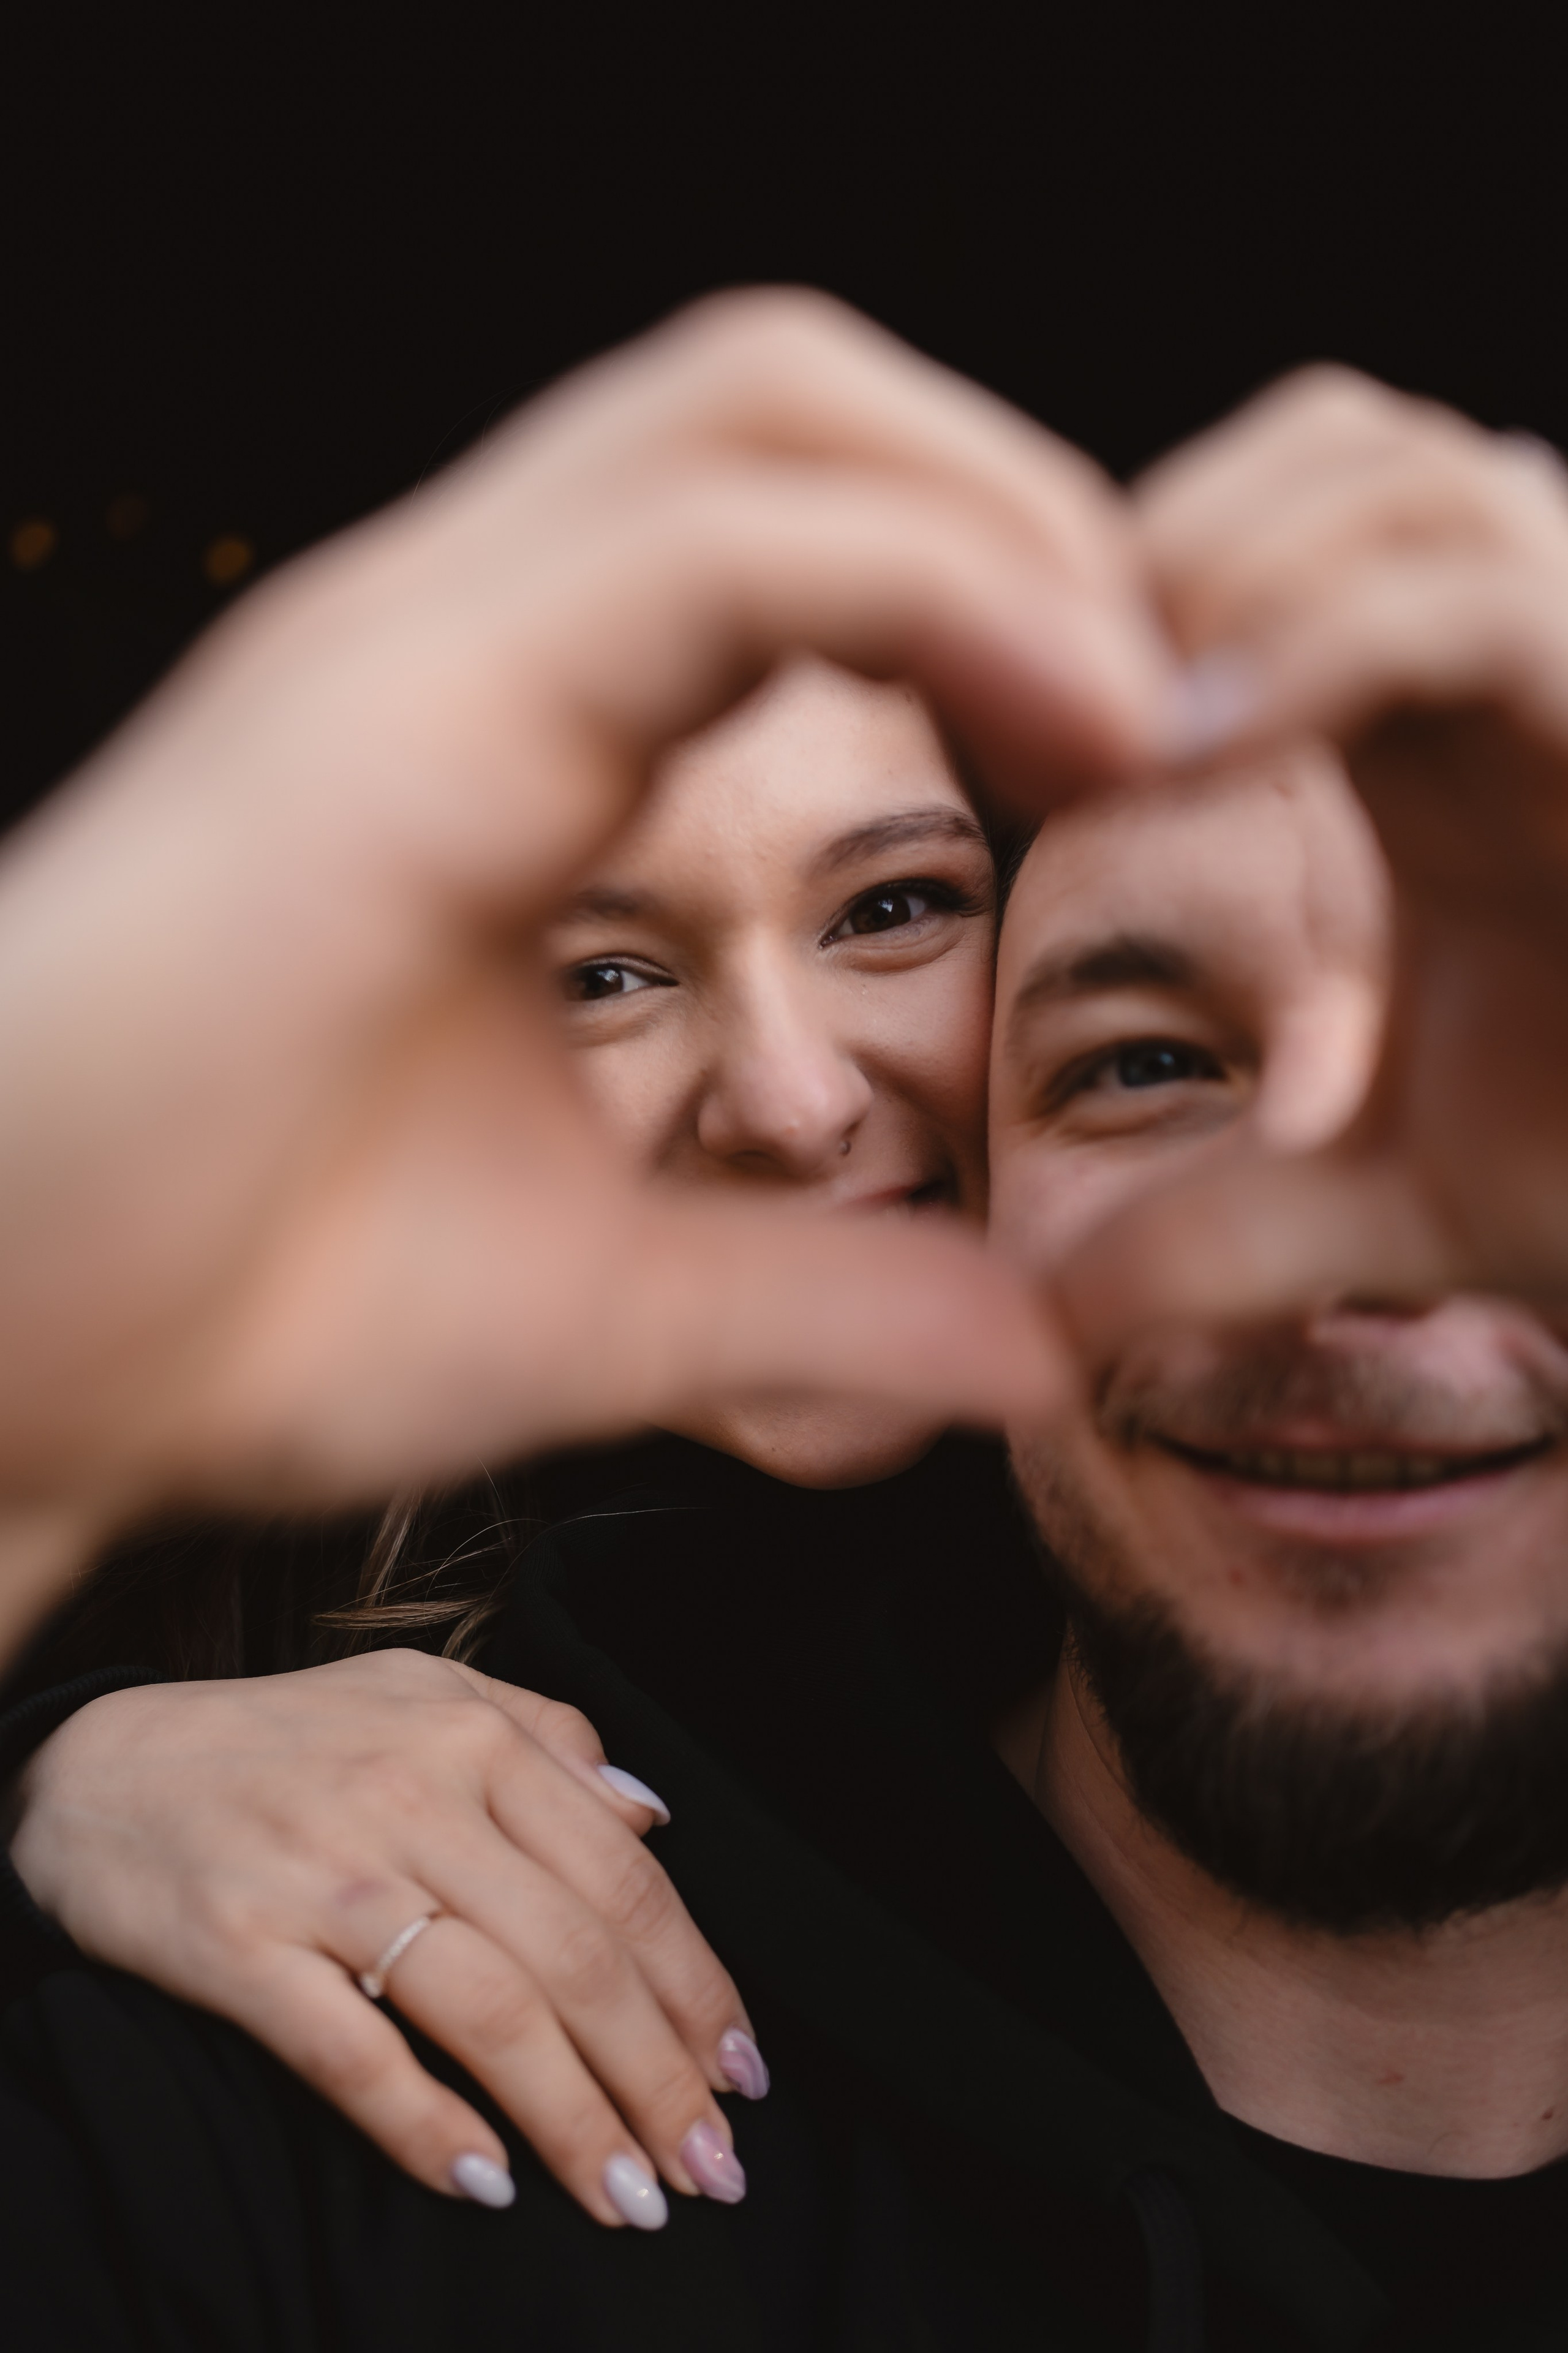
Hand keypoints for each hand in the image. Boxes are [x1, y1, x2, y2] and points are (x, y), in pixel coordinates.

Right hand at [0, 290, 1173, 1657]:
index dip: (992, 595)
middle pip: (789, 392)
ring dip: (1000, 508)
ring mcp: (418, 639)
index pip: (789, 528)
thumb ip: (824, 1301)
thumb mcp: (613, 1305)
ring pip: (763, 398)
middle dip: (1017, 496)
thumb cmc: (235, 1310)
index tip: (1127, 758)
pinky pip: (723, 538)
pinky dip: (943, 585)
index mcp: (502, 733)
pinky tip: (1076, 722)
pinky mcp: (396, 699)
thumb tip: (1029, 1351)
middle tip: (1163, 692)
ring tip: (1145, 698)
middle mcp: (460, 634)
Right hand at [10, 1651, 760, 2223]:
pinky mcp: (244, 1949)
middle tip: (712, 2168)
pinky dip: (428, 2125)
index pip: (623, 1879)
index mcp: (472, 1738)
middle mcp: (414, 1800)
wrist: (99, 1768)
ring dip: (575, 2119)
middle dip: (661, 2076)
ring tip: (632, 2198)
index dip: (696, 1984)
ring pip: (491, 2012)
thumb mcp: (420, 1694)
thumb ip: (544, 1735)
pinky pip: (356, 2054)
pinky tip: (486, 2181)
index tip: (744, 2071)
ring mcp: (329, 1876)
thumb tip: (652, 1810)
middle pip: (577, 1958)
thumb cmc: (280, 1739)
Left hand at [1061, 367, 1567, 1341]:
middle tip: (1067, 722)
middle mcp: (1521, 654)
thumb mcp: (1375, 1200)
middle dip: (1165, 549)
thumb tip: (1052, 1322)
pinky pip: (1474, 592)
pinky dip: (1320, 642)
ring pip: (1396, 467)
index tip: (1019, 740)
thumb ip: (1210, 1234)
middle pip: (1324, 444)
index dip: (1126, 589)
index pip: (1269, 523)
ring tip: (1136, 752)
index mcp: (1443, 727)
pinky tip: (1198, 758)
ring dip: (1226, 578)